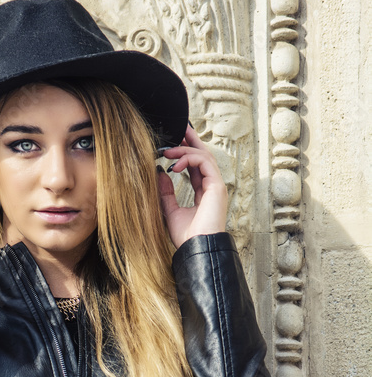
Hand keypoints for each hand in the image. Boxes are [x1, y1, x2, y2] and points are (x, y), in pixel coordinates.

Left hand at [157, 124, 227, 248]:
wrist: (196, 249)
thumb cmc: (186, 236)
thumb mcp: (169, 210)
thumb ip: (165, 192)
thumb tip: (158, 173)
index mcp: (203, 191)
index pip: (195, 164)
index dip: (184, 151)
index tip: (171, 143)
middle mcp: (211, 185)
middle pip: (203, 154)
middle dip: (190, 139)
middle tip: (177, 127)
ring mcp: (216, 185)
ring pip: (203, 155)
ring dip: (184, 149)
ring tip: (166, 151)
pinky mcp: (217, 185)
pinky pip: (205, 162)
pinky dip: (189, 158)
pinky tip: (174, 165)